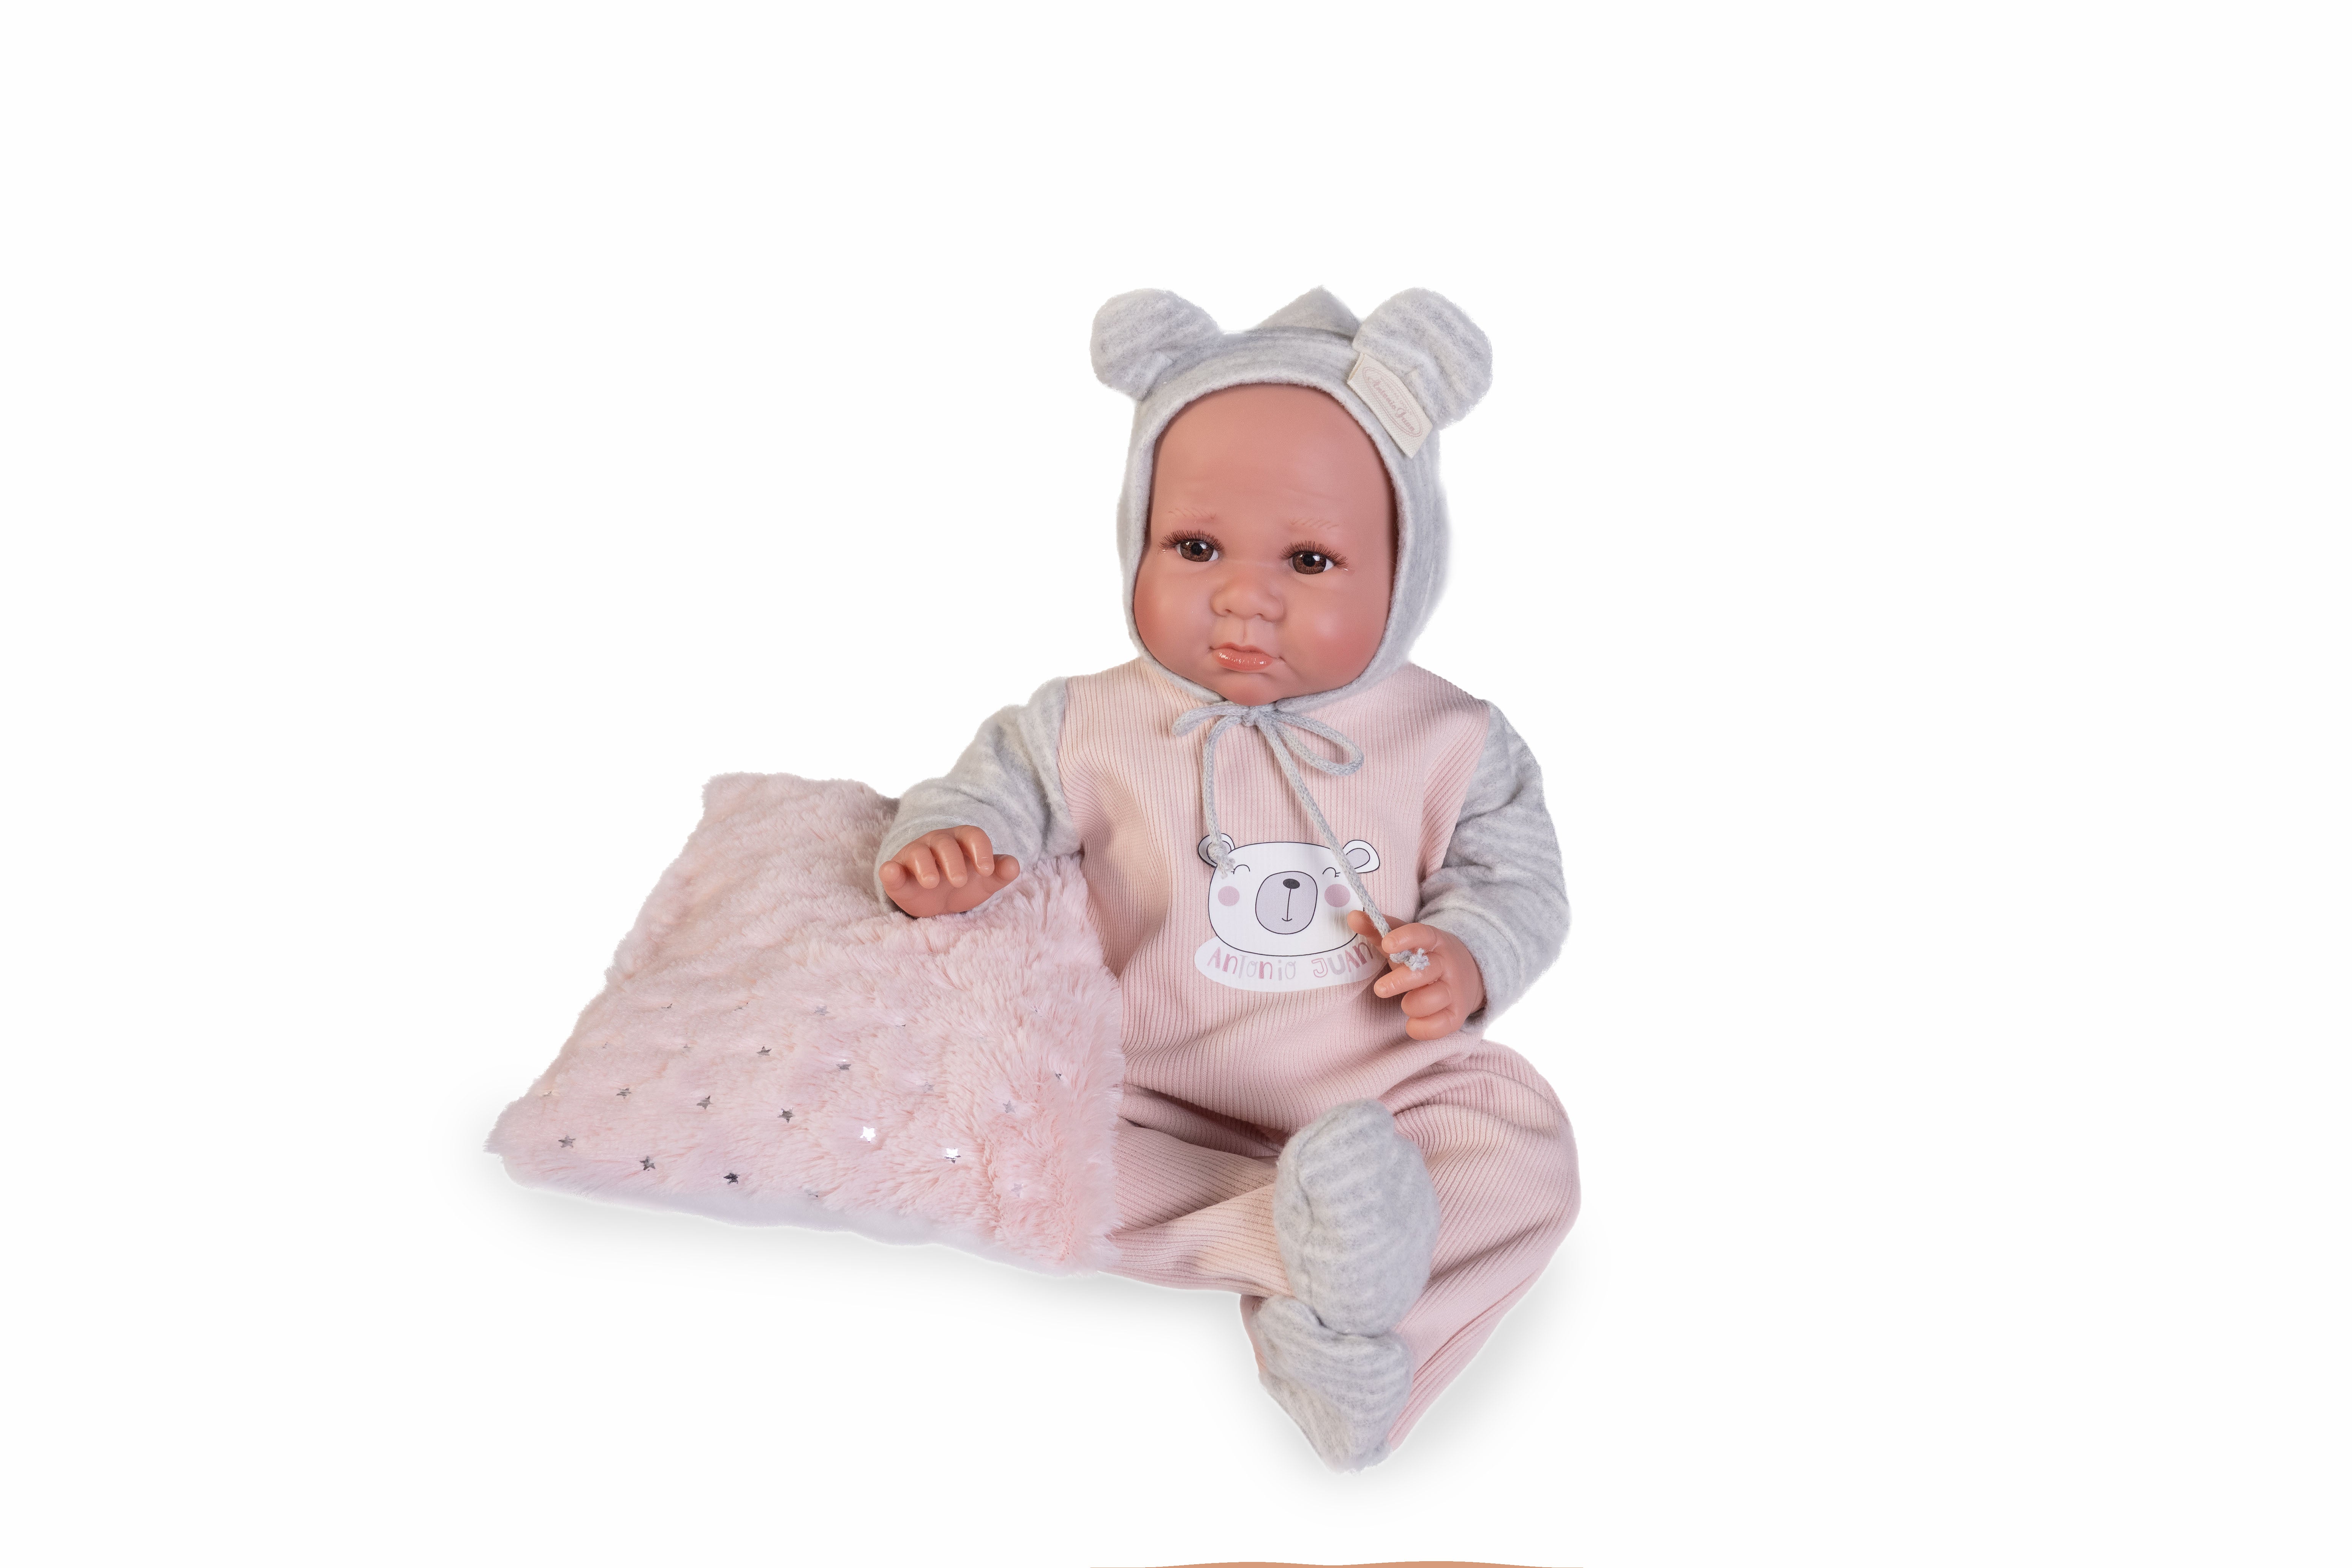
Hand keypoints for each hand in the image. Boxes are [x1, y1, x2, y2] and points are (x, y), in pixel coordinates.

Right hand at [880, 826, 1020, 916]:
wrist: (937, 900)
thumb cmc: (963, 883)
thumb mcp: (984, 881)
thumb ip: (999, 873)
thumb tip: (1013, 865)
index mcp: (961, 841)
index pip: (973, 835)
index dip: (981, 850)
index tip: (988, 870)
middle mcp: (937, 843)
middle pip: (945, 844)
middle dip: (953, 861)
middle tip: (960, 881)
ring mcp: (915, 855)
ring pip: (918, 853)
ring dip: (925, 866)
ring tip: (932, 882)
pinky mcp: (897, 872)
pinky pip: (890, 868)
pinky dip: (890, 871)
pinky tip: (890, 872)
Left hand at [1349, 911, 1486, 1040]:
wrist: (1467, 975)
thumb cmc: (1423, 957)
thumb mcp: (1404, 942)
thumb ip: (1377, 930)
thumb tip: (1352, 917)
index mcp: (1434, 941)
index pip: (1422, 934)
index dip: (1405, 938)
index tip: (1387, 944)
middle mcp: (1447, 964)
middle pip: (1425, 971)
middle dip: (1400, 981)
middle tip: (1380, 989)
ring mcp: (1454, 990)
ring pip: (1432, 1000)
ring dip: (1411, 1005)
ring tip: (1406, 1002)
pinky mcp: (1457, 1014)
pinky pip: (1438, 1026)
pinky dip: (1421, 1028)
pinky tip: (1413, 1022)